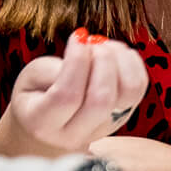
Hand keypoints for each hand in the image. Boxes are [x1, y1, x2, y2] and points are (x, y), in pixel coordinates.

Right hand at [0, 29, 147, 155]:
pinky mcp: (123, 116)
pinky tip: (114, 52)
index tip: (77, 36)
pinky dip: (131, 62)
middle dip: (101, 60)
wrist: (49, 122)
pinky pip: (139, 87)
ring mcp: (103, 128)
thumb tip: (86, 52)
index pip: (67, 96)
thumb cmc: (37, 93)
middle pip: (102, 100)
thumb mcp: (31, 78)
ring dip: (120, 60)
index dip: (76, 61)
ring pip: (128, 95)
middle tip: (91, 41)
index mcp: (42, 124)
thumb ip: (52, 69)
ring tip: (103, 46)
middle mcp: (75, 134)